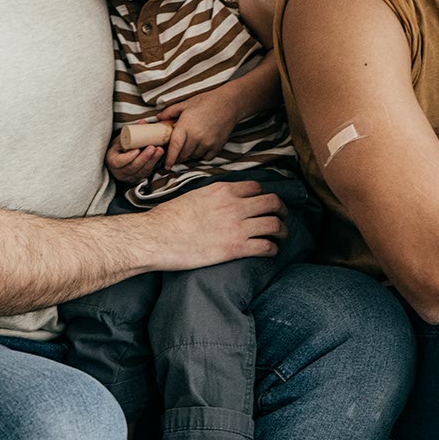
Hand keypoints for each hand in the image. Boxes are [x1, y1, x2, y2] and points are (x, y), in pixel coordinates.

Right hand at [106, 128, 162, 183]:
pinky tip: (159, 155)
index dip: (128, 157)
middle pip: (133, 167)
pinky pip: (147, 172)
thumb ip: (130, 132)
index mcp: (112, 161)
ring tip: (159, 150)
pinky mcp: (138, 178)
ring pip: (142, 170)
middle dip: (144, 157)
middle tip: (152, 147)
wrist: (119, 160)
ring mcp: (129, 177)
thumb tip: (143, 122)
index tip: (137, 150)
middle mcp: (120, 172)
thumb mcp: (120, 140)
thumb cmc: (119, 148)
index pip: (119, 162)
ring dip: (152, 160)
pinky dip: (154, 163)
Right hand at [148, 180, 287, 270]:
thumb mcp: (194, 196)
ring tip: (281, 236)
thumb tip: (220, 199)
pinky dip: (273, 249)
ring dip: (282, 231)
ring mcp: (237, 226)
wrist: (156, 238)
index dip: (264, 195)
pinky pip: (266, 246)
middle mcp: (234, 205)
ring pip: (275, 224)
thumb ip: (213, 195)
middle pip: (272, 202)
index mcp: (223, 190)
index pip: (257, 187)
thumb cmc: (168, 218)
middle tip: (281, 217)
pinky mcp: (235, 248)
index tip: (264, 203)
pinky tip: (271, 251)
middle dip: (281, 210)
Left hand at [158, 86, 242, 168]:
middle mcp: (196, 137)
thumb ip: (170, 112)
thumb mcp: (186, 104)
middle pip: (183, 155)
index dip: (169, 159)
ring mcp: (207, 143)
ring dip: (190, 154)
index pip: (174, 147)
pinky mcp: (217, 146)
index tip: (166, 166)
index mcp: (185, 127)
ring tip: (191, 144)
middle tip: (178, 151)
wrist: (229, 103)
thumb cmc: (206, 102)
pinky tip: (202, 145)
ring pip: (194, 157)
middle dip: (178, 156)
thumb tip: (158, 118)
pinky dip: (202, 154)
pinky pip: (206, 157)